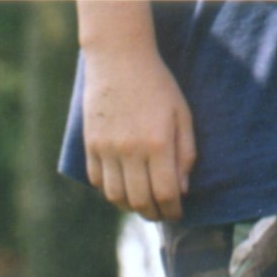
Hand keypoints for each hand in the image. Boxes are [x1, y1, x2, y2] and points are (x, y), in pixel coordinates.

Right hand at [77, 1, 195, 221]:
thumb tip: (181, 189)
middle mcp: (131, 151)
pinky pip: (98, 181)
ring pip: (116, 196)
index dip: (172, 210)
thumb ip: (185, 153)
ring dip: (129, 206)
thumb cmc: (157, 87)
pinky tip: (121, 188)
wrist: (119, 62)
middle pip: (139, 200)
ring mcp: (107, 150)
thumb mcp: (182, 115)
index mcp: (158, 143)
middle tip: (160, 214)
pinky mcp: (91, 147)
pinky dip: (110, 191)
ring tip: (140, 204)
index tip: (176, 213)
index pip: (164, 192)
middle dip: (152, 213)